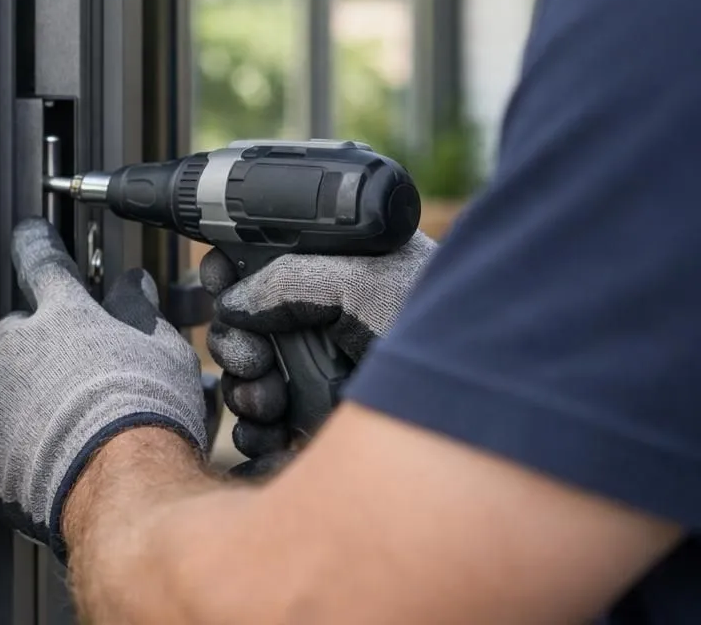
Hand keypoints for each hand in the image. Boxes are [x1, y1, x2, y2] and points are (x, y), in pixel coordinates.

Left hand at [0, 218, 208, 560]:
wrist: (123, 489)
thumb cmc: (149, 415)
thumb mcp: (163, 349)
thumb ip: (140, 312)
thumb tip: (134, 287)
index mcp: (63, 315)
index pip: (42, 262)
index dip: (36, 244)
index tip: (29, 233)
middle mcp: (19, 351)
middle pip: (19, 331)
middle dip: (42, 344)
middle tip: (79, 371)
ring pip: (7, 386)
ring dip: (32, 397)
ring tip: (76, 424)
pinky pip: (4, 442)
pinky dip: (25, 447)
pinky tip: (58, 459)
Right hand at [202, 230, 436, 476]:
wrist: (486, 411)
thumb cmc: (444, 333)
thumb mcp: (364, 280)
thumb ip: (289, 279)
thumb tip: (232, 303)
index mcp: (337, 275)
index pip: (263, 265)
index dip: (231, 272)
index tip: (217, 280)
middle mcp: (326, 326)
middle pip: (245, 329)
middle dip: (235, 345)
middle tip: (253, 359)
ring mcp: (324, 379)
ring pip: (249, 384)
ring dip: (244, 393)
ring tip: (269, 403)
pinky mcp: (325, 432)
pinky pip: (265, 435)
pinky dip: (255, 437)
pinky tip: (270, 438)